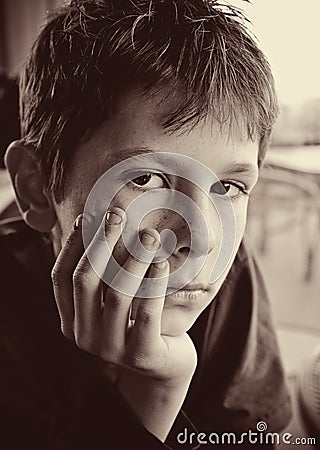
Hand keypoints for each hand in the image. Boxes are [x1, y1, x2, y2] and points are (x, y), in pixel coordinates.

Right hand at [51, 208, 196, 439]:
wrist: (165, 363)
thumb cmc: (137, 321)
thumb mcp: (113, 300)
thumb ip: (102, 276)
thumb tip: (99, 223)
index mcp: (71, 321)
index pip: (61, 278)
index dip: (73, 244)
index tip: (89, 216)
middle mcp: (85, 336)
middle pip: (86, 280)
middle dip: (101, 242)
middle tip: (118, 214)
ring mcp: (112, 349)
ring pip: (118, 294)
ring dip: (133, 258)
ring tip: (150, 234)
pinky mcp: (142, 355)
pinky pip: (147, 313)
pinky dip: (155, 283)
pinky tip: (163, 262)